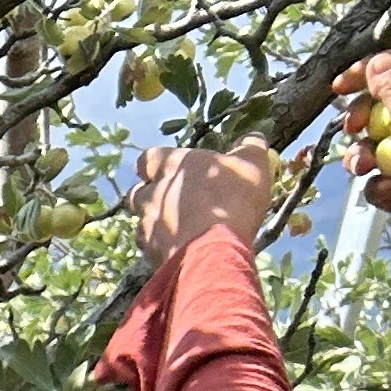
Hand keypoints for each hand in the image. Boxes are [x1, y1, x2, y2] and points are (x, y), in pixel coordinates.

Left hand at [129, 139, 276, 269]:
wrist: (214, 250)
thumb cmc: (232, 199)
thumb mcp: (252, 164)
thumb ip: (249, 147)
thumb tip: (252, 136)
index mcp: (171, 166)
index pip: (147, 159)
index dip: (155, 164)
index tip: (167, 169)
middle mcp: (151, 194)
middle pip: (137, 193)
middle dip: (150, 195)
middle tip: (173, 201)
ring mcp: (147, 226)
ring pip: (141, 222)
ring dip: (155, 223)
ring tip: (178, 228)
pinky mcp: (150, 253)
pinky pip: (150, 248)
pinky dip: (161, 247)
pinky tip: (180, 249)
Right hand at [334, 45, 390, 328]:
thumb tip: (377, 62)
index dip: (373, 67)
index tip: (342, 85)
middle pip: (382, 100)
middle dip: (362, 116)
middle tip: (353, 129)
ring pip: (372, 139)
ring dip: (361, 154)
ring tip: (364, 169)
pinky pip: (375, 171)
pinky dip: (375, 181)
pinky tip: (387, 192)